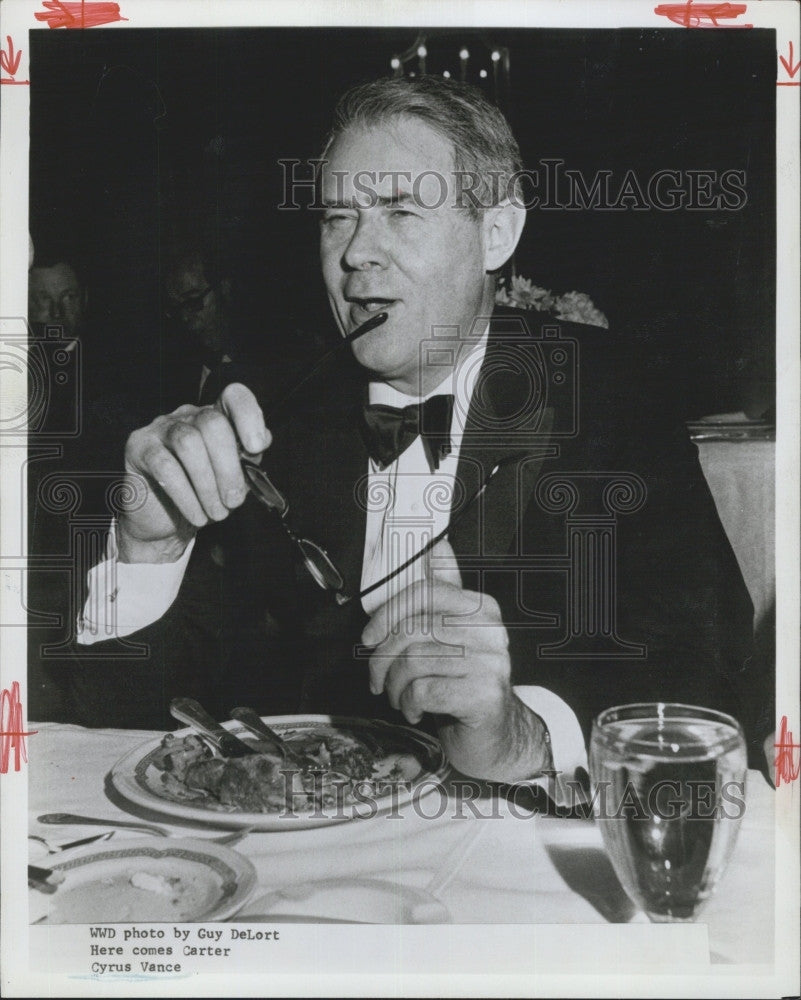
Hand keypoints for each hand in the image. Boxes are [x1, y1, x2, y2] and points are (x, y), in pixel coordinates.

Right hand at [117, 384, 270, 562]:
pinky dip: (187, 496)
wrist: (164, 522)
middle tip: (234, 500)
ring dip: (208, 485)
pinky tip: (197, 515)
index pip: (233, 397)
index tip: (256, 448)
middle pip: (212, 423)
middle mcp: (188, 416)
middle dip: (229, 468)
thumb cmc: (203, 497)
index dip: (248, 416)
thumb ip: (248, 458)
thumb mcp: (233, 479)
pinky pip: (165, 467)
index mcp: (215, 418)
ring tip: (217, 513)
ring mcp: (160, 428)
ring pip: (189, 443)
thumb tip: (262, 440)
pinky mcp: (139, 447)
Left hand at [362, 540, 551, 781]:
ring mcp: (492, 665)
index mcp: (482, 609)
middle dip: (383, 658)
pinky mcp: (485, 697)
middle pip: (413, 631)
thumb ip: (445, 591)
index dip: (388, 613)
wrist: (495, 734)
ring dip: (394, 686)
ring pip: (413, 662)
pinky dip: (409, 704)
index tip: (369, 637)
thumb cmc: (464, 681)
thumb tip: (438, 546)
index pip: (426, 593)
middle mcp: (491, 633)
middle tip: (376, 678)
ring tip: (397, 696)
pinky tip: (416, 709)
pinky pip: (424, 691)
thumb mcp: (453, 634)